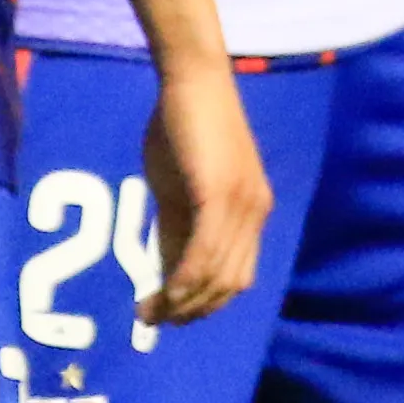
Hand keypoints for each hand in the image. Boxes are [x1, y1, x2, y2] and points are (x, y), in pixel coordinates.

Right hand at [137, 57, 274, 323]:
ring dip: (181, 303)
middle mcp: (255, 213)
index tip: (172, 315)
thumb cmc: (183, 127)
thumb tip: (169, 273)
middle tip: (155, 321)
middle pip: (230, 284)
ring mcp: (242, 205)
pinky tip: (161, 294)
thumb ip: (178, 229)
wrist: (193, 81)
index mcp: (252, 212)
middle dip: (192, 311)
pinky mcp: (219, 195)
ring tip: (148, 313)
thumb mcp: (180, 189)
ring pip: (217, 275)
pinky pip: (204, 253)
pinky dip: (183, 281)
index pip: (237, 275)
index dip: (206, 303)